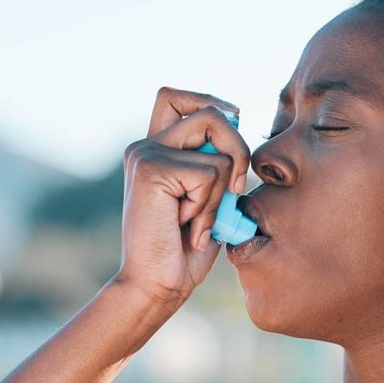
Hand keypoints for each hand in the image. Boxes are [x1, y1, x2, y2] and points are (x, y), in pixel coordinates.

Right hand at [112, 87, 250, 305]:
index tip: (229, 137)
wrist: (156, 285)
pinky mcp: (151, 168)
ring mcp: (146, 154)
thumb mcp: (209, 199)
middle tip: (234, 189)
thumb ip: (217, 166)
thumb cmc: (184, 251)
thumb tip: (238, 128)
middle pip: (210, 112)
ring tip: (200, 220)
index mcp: (155, 150)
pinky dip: (211, 207)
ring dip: (222, 190)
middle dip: (237, 148)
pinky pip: (210, 174)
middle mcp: (145, 146)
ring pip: (217, 145)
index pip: (177, 97)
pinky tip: (189, 228)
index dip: (212, 104)